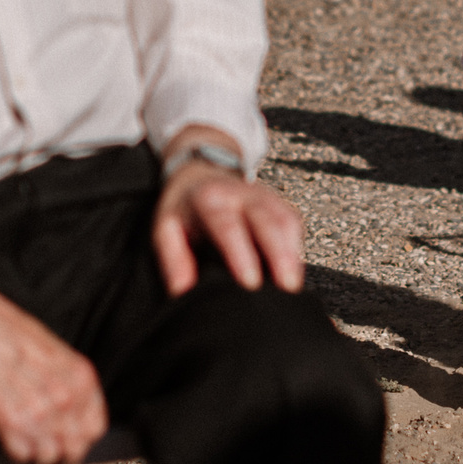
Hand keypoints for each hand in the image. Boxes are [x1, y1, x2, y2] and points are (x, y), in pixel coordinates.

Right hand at [0, 245, 106, 463]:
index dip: (81, 440)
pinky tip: (6, 435)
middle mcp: (63, 393)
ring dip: (35, 452)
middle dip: (59, 451)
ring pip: (47, 455)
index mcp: (78, 373)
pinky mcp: (7, 417)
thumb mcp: (48, 345)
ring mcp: (37, 407)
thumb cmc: (0, 324)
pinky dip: (14, 451)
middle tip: (41, 443)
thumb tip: (70, 414)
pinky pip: (21, 453)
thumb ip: (65, 380)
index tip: (67, 440)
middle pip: (73, 447)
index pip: (94, 427)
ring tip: (21, 437)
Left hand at [152, 132, 305, 296]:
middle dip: (279, 254)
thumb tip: (182, 291)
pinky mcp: (279, 203)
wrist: (201, 172)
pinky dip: (296, 247)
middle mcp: (241, 194)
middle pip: (267, 220)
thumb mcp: (166, 228)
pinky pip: (293, 223)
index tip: (250, 282)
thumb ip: (173, 258)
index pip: (227, 225)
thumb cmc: (185, 208)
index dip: (241, 254)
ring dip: (292, 253)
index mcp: (209, 199)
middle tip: (286, 287)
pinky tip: (293, 271)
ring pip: (285, 220)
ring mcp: (264, 196)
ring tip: (292, 286)